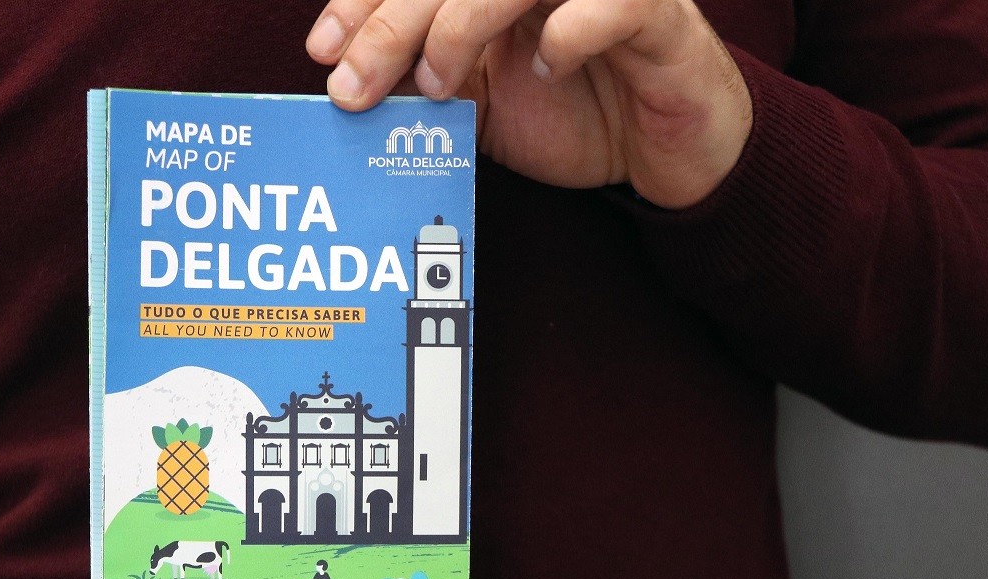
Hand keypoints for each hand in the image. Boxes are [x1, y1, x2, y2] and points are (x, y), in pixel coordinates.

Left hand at [306, 0, 752, 208]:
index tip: (321, 50)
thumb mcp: (482, 105)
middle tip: (352, 84)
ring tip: (438, 84)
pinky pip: (613, 2)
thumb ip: (428, 82)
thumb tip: (352, 86)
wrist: (667, 155)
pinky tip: (551, 67)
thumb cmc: (576, 117)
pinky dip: (572, 31)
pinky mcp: (660, 14)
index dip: (365, 1)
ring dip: (461, 22)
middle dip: (390, 22)